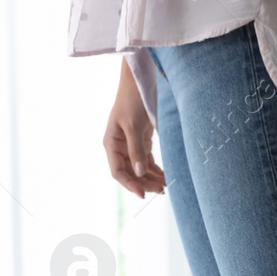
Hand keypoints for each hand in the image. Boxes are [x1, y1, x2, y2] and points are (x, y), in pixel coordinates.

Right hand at [104, 59, 164, 197]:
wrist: (140, 82)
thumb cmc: (132, 100)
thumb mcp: (133, 125)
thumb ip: (136, 150)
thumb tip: (140, 173)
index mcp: (111, 144)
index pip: (118, 171)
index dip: (130, 184)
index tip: (143, 194)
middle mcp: (119, 147)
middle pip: (130, 173)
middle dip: (144, 183)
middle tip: (161, 190)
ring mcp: (130, 145)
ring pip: (139, 169)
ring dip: (151, 179)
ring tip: (165, 186)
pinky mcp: (141, 142)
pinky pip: (147, 161)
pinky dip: (155, 170)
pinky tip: (164, 177)